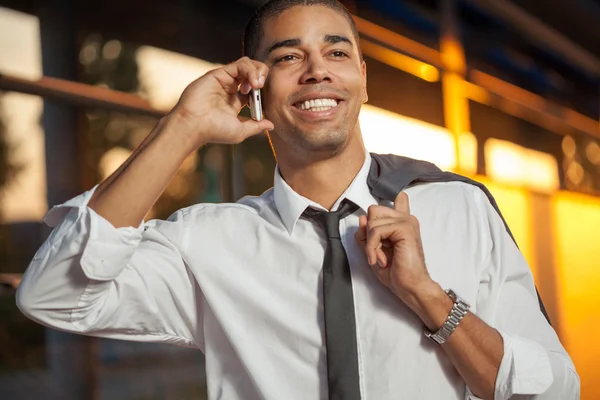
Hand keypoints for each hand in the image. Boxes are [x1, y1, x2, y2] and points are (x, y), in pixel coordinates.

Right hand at [168, 56, 274, 150]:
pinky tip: (252, 83)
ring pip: (248, 64)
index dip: (263, 91)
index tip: (264, 102)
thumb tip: (271, 125)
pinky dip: (250, 71)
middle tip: (262, 87)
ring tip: (258, 85)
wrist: (194, 126)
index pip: (255, 88)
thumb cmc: (214, 131)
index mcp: (235, 101)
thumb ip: (256, 126)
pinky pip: (240, 64)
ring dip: (258, 72)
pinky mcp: (219, 73)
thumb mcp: (240, 131)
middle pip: (253, 72)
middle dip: (263, 76)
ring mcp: (225, 79)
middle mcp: (230, 88)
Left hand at [354, 192, 434, 307]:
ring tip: (381, 258)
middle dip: (369, 233)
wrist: (409, 287)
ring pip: (372, 221)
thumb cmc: (394, 272)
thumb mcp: (373, 251)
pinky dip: (372, 247)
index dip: (393, 197)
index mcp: (401, 223)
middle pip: (373, 210)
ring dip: (370, 244)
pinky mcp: (404, 228)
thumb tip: (362, 218)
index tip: (397, 196)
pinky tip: (381, 259)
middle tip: (378, 252)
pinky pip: (375, 231)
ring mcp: (406, 221)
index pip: (399, 199)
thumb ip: (366, 235)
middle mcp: (405, 218)